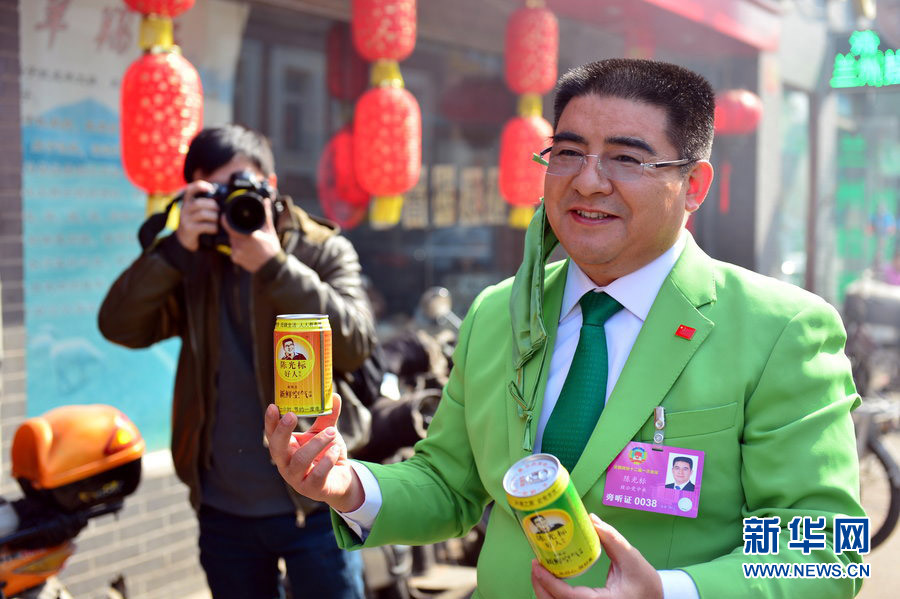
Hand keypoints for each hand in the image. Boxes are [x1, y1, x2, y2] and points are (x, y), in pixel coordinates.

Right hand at [175, 181, 219, 250]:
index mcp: (188, 201)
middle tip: (219, 210)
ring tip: (218, 220)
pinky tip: (215, 229)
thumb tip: (224, 197)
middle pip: (199, 203)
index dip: (200, 186)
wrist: (185, 237)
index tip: (210, 189)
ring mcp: (186, 219)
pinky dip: (213, 227)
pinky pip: (203, 226)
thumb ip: (206, 203)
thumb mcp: (198, 209)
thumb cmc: (197, 220)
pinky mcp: (189, 229)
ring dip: (214, 217)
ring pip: (202, 214)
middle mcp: (185, 208)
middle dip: (212, 205)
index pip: (190, 189)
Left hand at [223, 198, 280, 271]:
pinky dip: (237, 248)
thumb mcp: (270, 230)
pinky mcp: (235, 259)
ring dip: (236, 239)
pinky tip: (246, 250)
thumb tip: (265, 201)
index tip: (225, 216)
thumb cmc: (272, 249)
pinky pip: (232, 250)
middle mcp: (240, 244)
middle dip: (235, 231)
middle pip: (231, 233)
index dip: (226, 220)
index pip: (230, 226)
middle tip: (244, 231)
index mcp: (249, 236)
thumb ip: (266, 215)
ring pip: (231, 241)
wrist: (272, 267)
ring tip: (247, 242)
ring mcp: (237, 252)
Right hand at [265, 394, 364, 512]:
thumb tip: (333, 395)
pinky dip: (327, 460)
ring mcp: (297, 479)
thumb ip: (327, 416)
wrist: (340, 480)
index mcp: (286, 449)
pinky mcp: (312, 489)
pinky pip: (317, 474)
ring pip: (300, 460)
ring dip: (316, 444)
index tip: (273, 406)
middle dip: (283, 431)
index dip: (270, 422)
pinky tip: (335, 450)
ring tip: (331, 432)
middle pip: (277, 449)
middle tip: (292, 415)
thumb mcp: (325, 433)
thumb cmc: (326, 454)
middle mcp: (286, 464)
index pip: (272, 435)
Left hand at [531, 514, 661, 598]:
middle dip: (540, 587)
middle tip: (535, 564)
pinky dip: (552, 596)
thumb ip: (611, 538)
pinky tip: (550, 581)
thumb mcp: (631, 558)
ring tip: (540, 570)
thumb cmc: (645, 583)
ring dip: (543, 592)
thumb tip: (590, 518)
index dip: (549, 583)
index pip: (570, 598)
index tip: (537, 565)